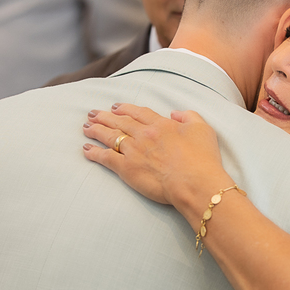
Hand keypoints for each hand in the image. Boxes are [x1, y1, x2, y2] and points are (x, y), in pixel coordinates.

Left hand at [82, 103, 231, 218]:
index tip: (116, 107)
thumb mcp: (203, 129)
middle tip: (93, 114)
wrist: (194, 182)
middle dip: (104, 117)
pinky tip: (86, 150)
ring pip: (109, 136)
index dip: (125, 108)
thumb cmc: (202, 158)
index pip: (138, 113)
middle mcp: (144, 135)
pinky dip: (94, 153)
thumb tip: (175, 113)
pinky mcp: (126, 168)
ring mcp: (133, 151)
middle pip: (119, 122)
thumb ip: (189, 116)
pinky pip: (105, 158)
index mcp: (161, 124)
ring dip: (96, 130)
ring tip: (86, 127)